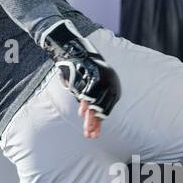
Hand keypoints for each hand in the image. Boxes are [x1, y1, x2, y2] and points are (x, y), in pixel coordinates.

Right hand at [38, 21, 120, 138]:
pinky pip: (90, 92)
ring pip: (97, 103)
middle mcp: (110, 81)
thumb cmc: (77, 69)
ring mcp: (102, 77)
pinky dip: (85, 103)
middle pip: (103, 108)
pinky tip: (83, 113)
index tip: (93, 134)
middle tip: (89, 135)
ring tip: (87, 129)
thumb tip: (87, 118)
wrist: (70, 47)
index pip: (106, 108)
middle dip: (95, 123)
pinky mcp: (93, 74)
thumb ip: (88, 101)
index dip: (99, 123)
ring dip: (91, 118)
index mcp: (112, 85)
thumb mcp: (85, 86)